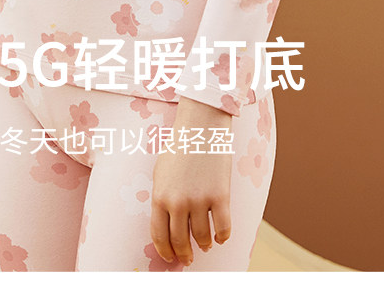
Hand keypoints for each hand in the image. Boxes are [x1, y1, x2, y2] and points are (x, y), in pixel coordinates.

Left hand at [150, 97, 232, 266]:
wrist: (201, 125)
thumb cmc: (180, 146)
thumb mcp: (161, 172)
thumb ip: (162, 199)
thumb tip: (165, 225)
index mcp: (159, 196)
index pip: (159, 236)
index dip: (166, 251)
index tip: (171, 257)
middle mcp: (177, 202)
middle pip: (181, 241)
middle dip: (185, 253)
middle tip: (189, 257)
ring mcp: (199, 200)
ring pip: (203, 237)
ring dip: (205, 244)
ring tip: (206, 244)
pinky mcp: (220, 196)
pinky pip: (224, 228)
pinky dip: (223, 236)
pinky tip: (221, 235)